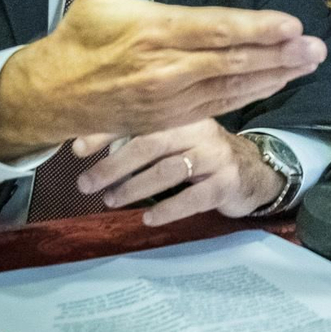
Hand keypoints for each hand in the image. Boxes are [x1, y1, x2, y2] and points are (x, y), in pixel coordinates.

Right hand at [0, 0, 325, 159]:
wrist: (54, 95)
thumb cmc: (81, 38)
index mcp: (151, 30)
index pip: (213, 29)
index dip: (255, 29)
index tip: (290, 25)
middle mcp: (165, 67)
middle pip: (232, 61)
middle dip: (279, 54)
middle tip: (316, 47)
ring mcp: (170, 96)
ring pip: (232, 86)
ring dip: (275, 74)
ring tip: (310, 63)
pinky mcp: (172, 117)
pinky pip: (221, 105)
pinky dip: (253, 93)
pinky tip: (279, 81)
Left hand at [73, 119, 283, 224]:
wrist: (253, 171)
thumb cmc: (202, 155)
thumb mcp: (175, 139)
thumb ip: (138, 138)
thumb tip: (82, 145)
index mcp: (181, 113)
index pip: (138, 117)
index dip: (106, 132)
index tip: (77, 149)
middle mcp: (199, 129)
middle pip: (150, 142)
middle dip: (113, 165)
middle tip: (86, 184)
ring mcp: (215, 156)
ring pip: (169, 169)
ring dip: (134, 187)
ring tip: (110, 200)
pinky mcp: (227, 182)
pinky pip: (194, 197)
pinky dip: (168, 209)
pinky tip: (148, 218)